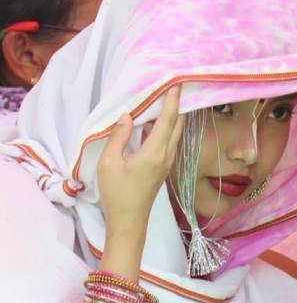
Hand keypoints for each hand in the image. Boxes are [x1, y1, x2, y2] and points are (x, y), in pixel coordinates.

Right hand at [98, 86, 184, 238]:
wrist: (129, 221)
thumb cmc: (117, 193)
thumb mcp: (110, 162)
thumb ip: (119, 136)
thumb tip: (128, 115)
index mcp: (155, 152)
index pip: (169, 119)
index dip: (173, 99)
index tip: (176, 80)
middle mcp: (166, 155)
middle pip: (178, 124)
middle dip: (179, 103)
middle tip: (177, 84)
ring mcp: (167, 162)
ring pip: (175, 133)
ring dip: (174, 115)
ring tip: (168, 97)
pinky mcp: (163, 167)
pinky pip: (169, 141)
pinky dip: (167, 127)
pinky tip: (157, 120)